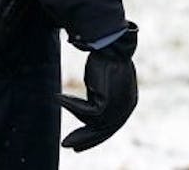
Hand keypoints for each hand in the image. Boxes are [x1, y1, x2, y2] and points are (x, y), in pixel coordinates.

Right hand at [59, 25, 137, 150]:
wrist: (109, 41)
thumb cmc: (106, 56)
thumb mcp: (105, 80)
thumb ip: (102, 95)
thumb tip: (92, 106)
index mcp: (129, 102)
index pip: (111, 125)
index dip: (95, 136)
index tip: (80, 143)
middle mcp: (127, 106)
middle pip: (104, 130)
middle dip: (85, 139)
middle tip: (67, 146)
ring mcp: (119, 105)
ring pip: (93, 123)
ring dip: (75, 121)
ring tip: (61, 118)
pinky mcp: (107, 101)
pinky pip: (85, 112)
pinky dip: (71, 106)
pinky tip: (59, 98)